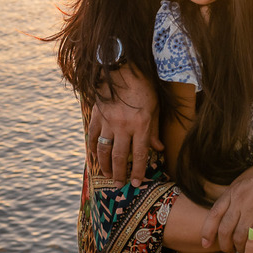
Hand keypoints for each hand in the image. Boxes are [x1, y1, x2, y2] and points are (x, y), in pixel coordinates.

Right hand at [86, 65, 160, 184]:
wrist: (121, 68)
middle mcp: (124, 126)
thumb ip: (154, 130)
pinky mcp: (97, 115)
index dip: (139, 171)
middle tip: (119, 185)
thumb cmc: (143, 87)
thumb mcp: (154, 108)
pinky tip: (95, 157)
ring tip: (107, 175)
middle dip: (120, 173)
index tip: (136, 183)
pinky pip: (93, 136)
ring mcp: (108, 121)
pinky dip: (93, 149)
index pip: (140, 154)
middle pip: (120, 156)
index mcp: (141, 124)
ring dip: (105, 165)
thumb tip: (159, 149)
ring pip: (104, 150)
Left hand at [201, 146, 252, 252]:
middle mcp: (240, 201)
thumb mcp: (248, 177)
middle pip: (225, 230)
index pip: (214, 214)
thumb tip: (231, 205)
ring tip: (246, 252)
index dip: (207, 231)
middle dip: (225, 245)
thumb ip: (238, 192)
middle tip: (229, 252)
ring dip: (242, 249)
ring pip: (240, 238)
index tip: (204, 243)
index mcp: (233, 190)